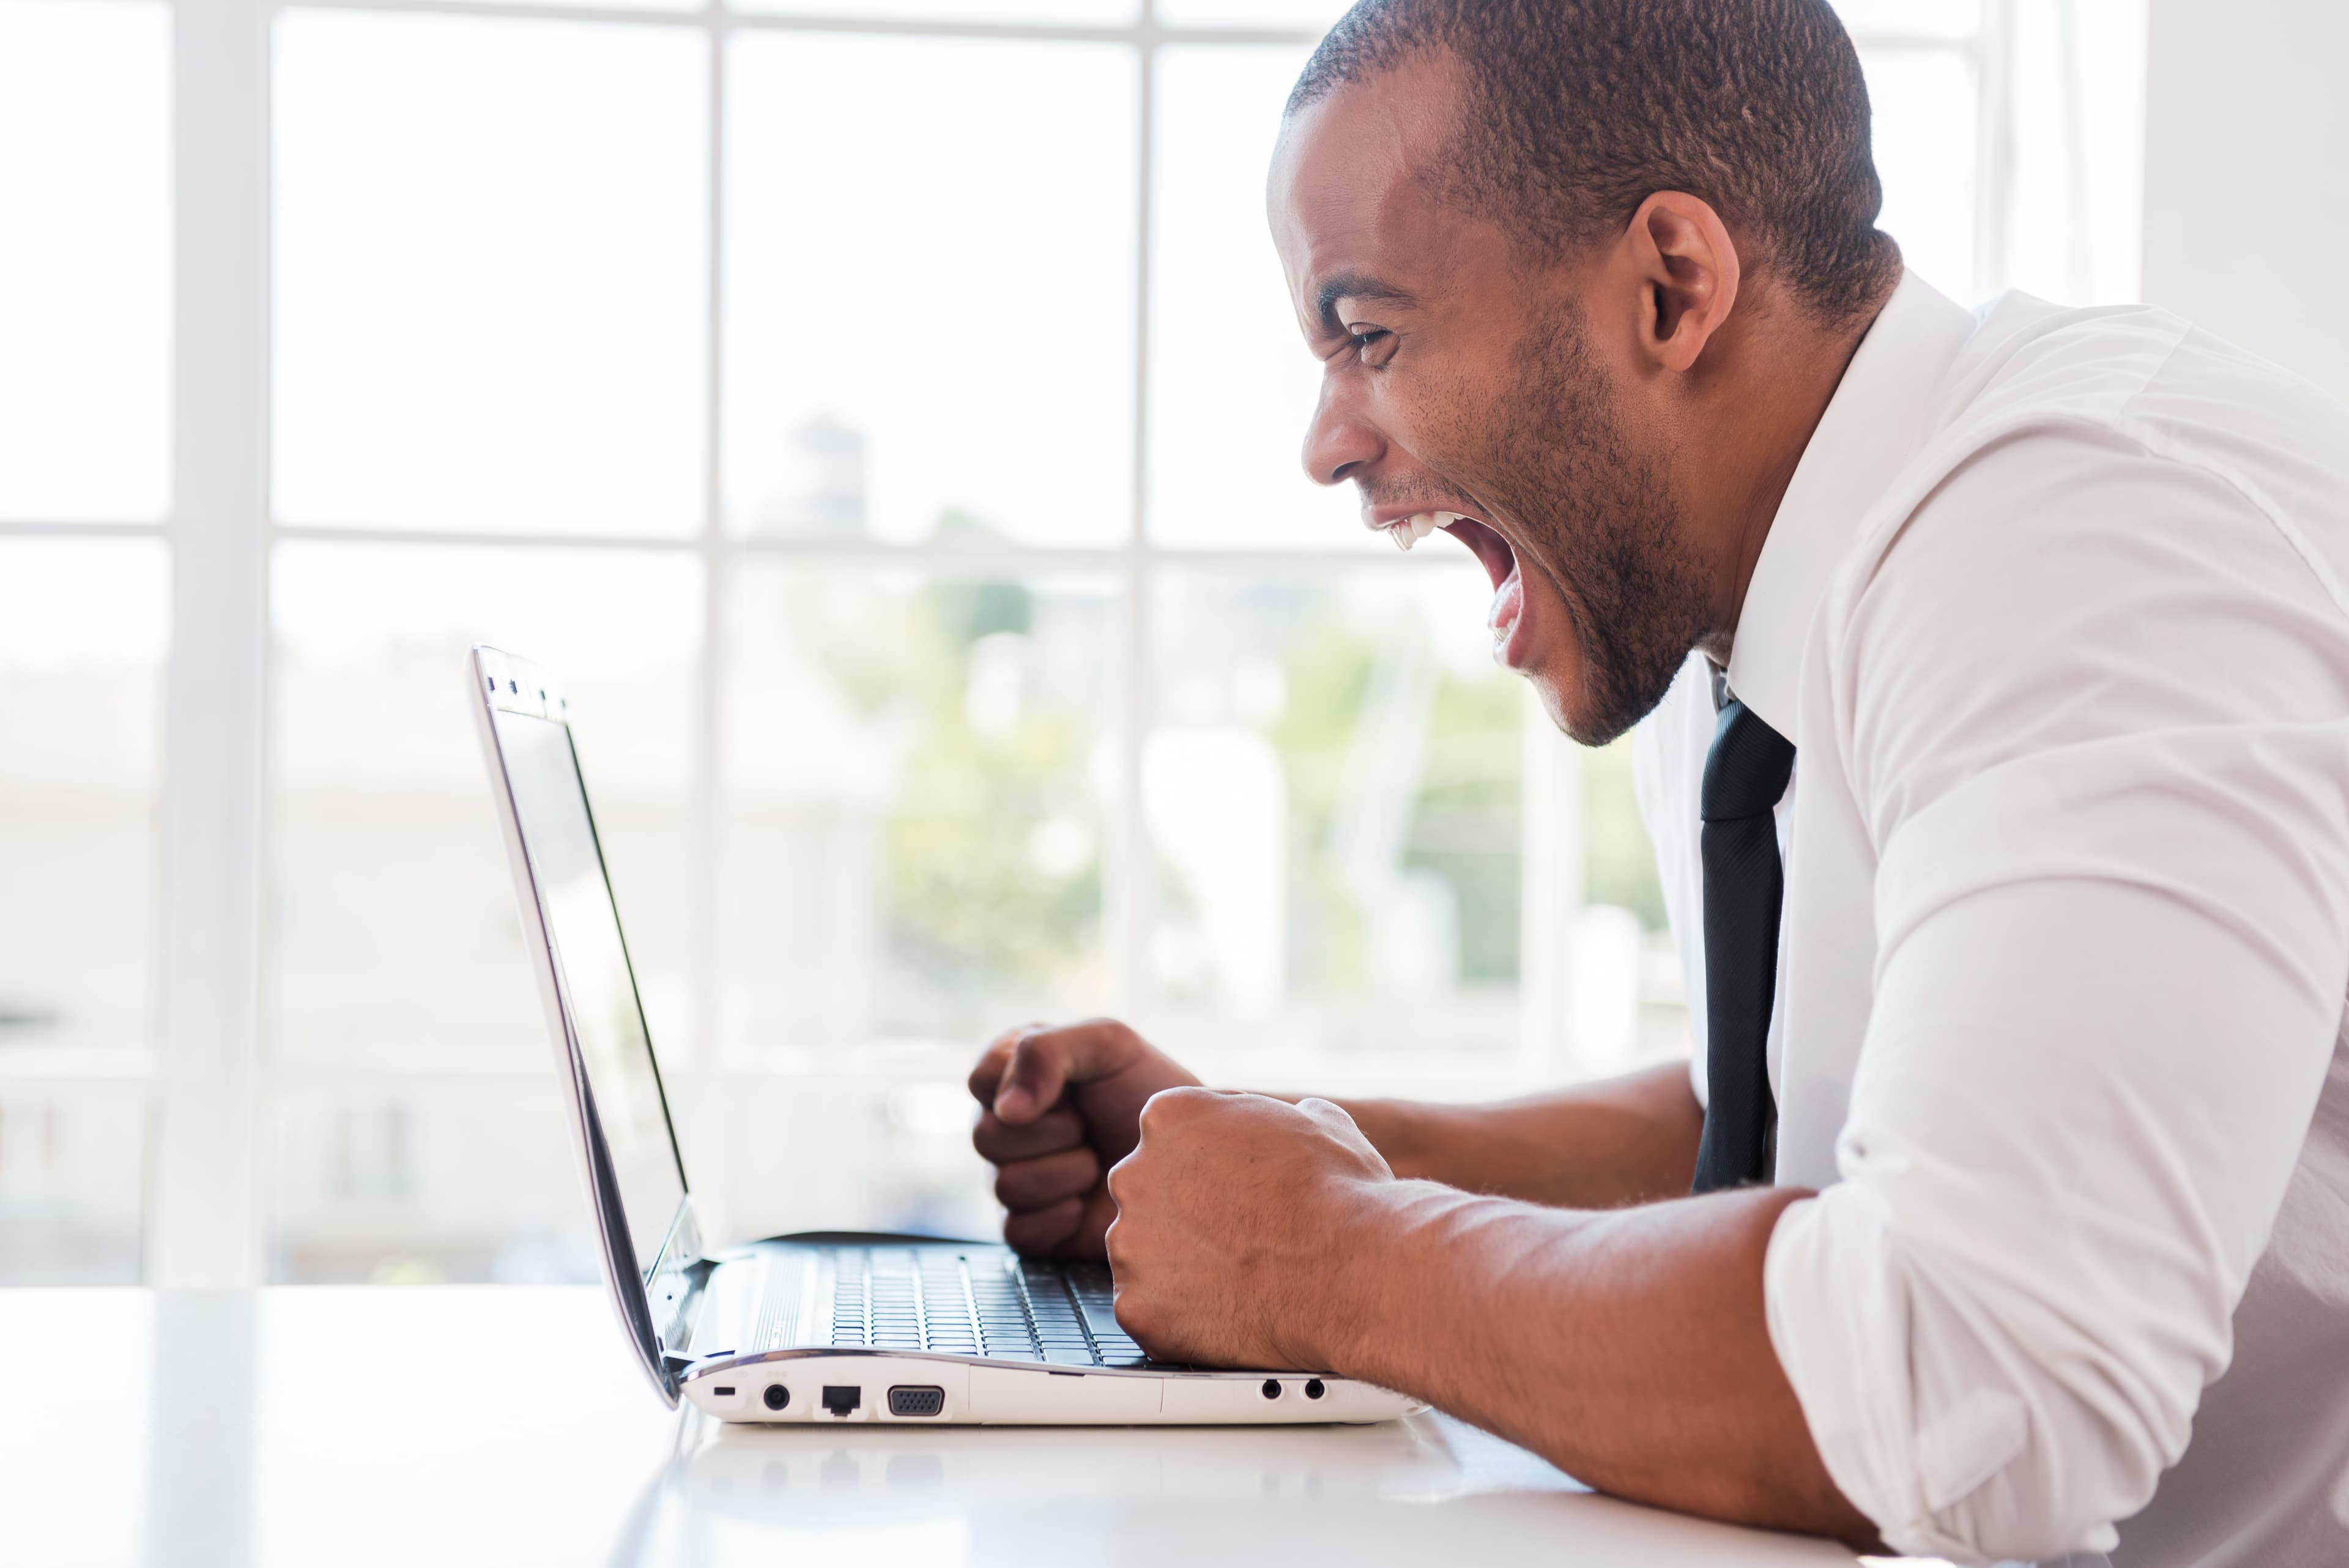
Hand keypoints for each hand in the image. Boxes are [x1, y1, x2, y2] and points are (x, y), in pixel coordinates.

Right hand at [967, 1018, 1201, 1257]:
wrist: (1192, 1154)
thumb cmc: (1149, 1093)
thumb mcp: (1108, 1044)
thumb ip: (1046, 1052)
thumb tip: (1005, 1110)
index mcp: (1015, 1075)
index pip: (980, 1080)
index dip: (1026, 1087)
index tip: (1071, 1089)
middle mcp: (1006, 1128)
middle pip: (988, 1137)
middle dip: (1057, 1132)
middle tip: (1092, 1127)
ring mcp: (1014, 1178)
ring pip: (1006, 1185)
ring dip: (1067, 1174)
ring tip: (1099, 1163)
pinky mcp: (1032, 1229)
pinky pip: (1019, 1231)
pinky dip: (1063, 1218)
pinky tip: (1089, 1203)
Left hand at [1105, 1088, 1394, 1369]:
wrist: (1353, 1272)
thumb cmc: (1342, 1194)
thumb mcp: (1320, 1121)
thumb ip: (1279, 1115)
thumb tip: (1295, 1117)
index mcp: (1168, 1118)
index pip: (1166, 1137)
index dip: (1204, 1165)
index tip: (1236, 1190)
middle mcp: (1133, 1174)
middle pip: (1145, 1195)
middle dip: (1181, 1215)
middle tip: (1234, 1240)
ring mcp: (1128, 1245)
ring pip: (1141, 1257)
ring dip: (1176, 1268)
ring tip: (1237, 1281)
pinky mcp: (1137, 1308)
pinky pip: (1147, 1313)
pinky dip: (1177, 1320)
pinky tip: (1224, 1316)